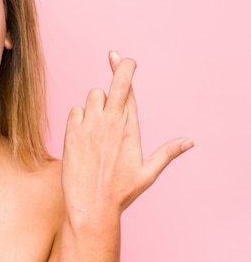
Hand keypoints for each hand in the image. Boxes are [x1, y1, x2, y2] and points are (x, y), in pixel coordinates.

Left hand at [61, 51, 192, 222]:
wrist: (90, 205)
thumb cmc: (120, 192)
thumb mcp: (147, 173)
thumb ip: (167, 154)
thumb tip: (189, 141)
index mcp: (131, 128)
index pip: (130, 90)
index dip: (125, 69)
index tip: (120, 56)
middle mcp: (112, 122)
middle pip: (116, 83)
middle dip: (119, 68)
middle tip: (116, 56)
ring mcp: (90, 125)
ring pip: (93, 95)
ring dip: (97, 103)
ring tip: (99, 125)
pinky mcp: (72, 132)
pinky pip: (75, 110)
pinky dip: (79, 116)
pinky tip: (83, 134)